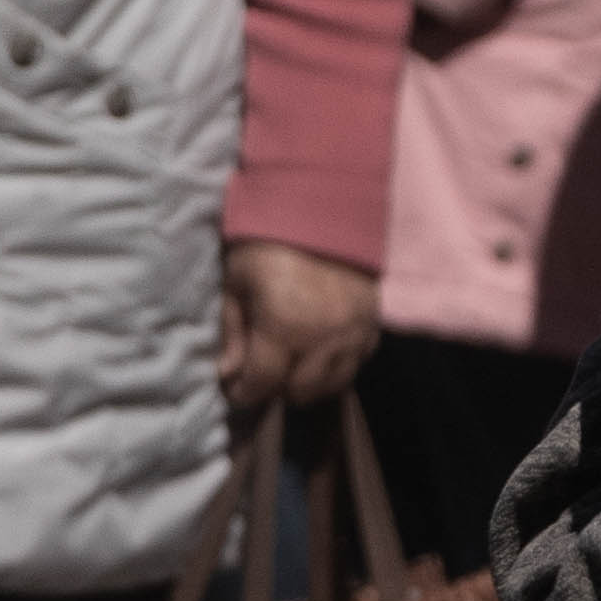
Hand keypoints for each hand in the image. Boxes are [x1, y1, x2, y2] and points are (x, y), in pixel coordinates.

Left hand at [215, 241, 380, 408]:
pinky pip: (354, 367)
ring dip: (306, 383)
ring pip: (331, 386)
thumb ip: (232, 330)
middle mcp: (323, 339)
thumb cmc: (269, 241)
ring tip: (289, 365)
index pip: (263, 383)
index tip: (234, 390)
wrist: (324, 208)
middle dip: (275, 388)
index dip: (244, 393)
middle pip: (298, 392)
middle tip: (261, 372)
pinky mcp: (373, 328)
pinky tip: (317, 353)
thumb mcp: (237, 280)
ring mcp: (353, 336)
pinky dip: (334, 369)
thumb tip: (227, 373)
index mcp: (284, 326)